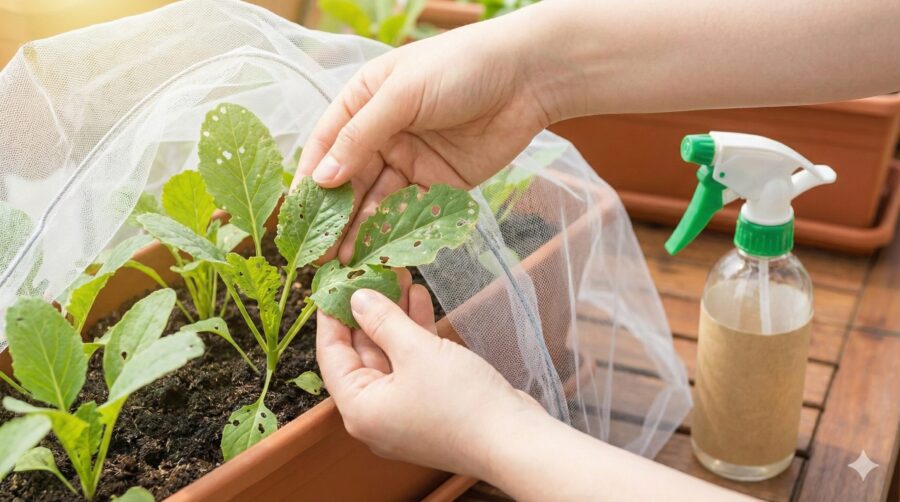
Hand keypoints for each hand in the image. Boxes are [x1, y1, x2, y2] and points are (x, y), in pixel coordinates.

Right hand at [295, 13, 555, 262]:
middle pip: (349, 181)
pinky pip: (410, 212)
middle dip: (334, 216)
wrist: (527, 78)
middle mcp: (381, 134)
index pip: (325, 145)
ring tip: (347, 262)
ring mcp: (409, 161)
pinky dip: (396, 233)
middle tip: (319, 253)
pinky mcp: (438, 184)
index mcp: (362, 103)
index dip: (308, 181)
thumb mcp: (402, 95)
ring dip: (361, 231)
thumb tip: (322, 178)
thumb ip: (361, 136)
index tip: (297, 218)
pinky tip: (382, 253)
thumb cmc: (460, 67)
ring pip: (377, 202)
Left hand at [316, 269, 544, 474]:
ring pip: (391, 355)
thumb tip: (356, 298)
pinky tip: (420, 301)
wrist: (514, 440)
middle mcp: (377, 414)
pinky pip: (414, 364)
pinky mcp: (431, 404)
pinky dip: (416, 335)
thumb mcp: (415, 351)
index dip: (331, 317)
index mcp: (359, 409)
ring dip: (396, 318)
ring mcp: (405, 410)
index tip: (334, 284)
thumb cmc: (460, 403)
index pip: (331, 355)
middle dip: (371, 311)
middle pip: (362, 353)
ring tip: (401, 278)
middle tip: (374, 273)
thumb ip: (383, 321)